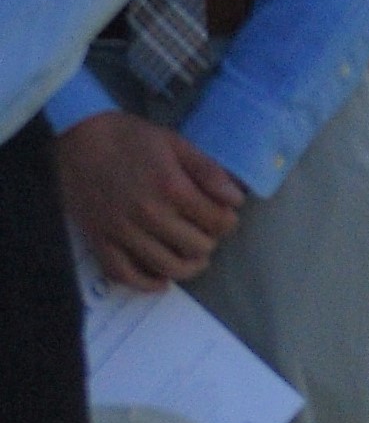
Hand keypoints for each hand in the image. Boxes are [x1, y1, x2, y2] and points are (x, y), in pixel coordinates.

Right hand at [57, 114, 245, 287]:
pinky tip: (160, 281)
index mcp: (172, 188)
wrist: (78, 138)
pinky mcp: (99, 241)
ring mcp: (122, 231)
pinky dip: (145, 284)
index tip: (224, 216)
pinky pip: (123, 274)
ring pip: (167, 266)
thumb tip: (236, 199)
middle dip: (209, 241)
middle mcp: (149, 215)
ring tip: (193, 258)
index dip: (228, 221)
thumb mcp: (176, 144)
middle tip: (206, 232)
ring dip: (188, 267)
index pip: (218, 222)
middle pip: (197, 247)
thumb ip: (209, 172)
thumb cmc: (130, 138)